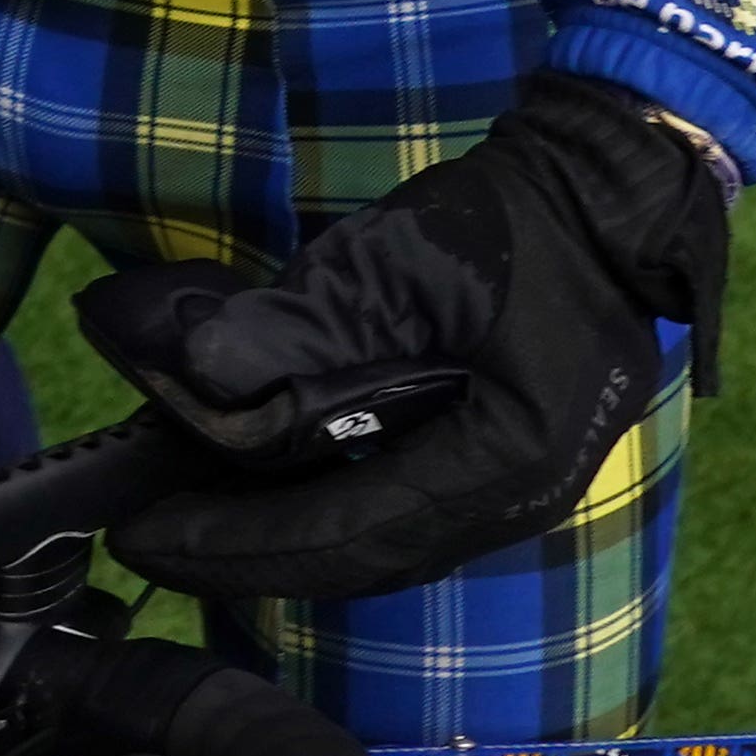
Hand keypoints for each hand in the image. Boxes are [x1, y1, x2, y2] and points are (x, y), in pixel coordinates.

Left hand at [87, 73, 729, 600]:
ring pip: (381, 550)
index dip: (235, 539)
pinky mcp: (508, 469)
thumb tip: (199, 372)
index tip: (144, 534)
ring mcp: (521, 494)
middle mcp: (519, 502)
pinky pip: (406, 517)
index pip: (344, 530)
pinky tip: (266, 498)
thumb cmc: (514, 219)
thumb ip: (299, 323)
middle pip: (359, 561)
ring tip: (189, 524)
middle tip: (144, 540)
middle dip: (245, 557)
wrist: (611, 194)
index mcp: (506, 460)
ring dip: (284, 544)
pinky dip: (330, 516)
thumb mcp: (395, 259)